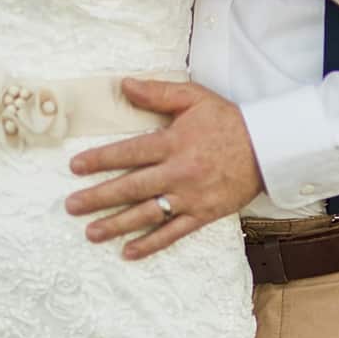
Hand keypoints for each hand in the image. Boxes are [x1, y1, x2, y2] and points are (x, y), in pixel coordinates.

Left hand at [64, 79, 261, 257]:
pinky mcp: (203, 215)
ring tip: (91, 232)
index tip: (75, 167)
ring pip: (147, 214)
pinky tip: (128, 252)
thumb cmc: (227, 120)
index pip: (128, 153)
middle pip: (131, 187)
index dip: (99, 160)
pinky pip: (173, 233)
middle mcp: (178, 173)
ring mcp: (190, 197)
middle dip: (98, 198)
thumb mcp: (193, 97)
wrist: (267, 148)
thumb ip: (157, 93)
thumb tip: (124, 85)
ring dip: (117, 224)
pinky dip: (150, 244)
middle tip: (71, 206)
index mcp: (172, 143)